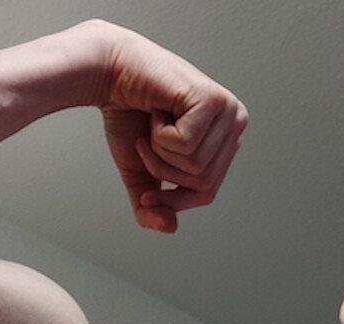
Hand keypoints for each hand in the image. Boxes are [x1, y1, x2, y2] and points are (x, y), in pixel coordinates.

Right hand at [98, 25, 247, 231]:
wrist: (108, 75)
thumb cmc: (129, 115)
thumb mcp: (142, 172)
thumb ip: (154, 204)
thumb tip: (169, 228)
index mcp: (227, 140)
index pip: (207, 193)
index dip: (173, 197)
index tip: (147, 189)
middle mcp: (235, 123)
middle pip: (203, 184)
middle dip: (163, 170)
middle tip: (148, 140)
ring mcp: (227, 111)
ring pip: (195, 167)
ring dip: (159, 150)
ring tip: (154, 122)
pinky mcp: (212, 101)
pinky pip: (186, 146)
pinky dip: (160, 133)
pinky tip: (159, 109)